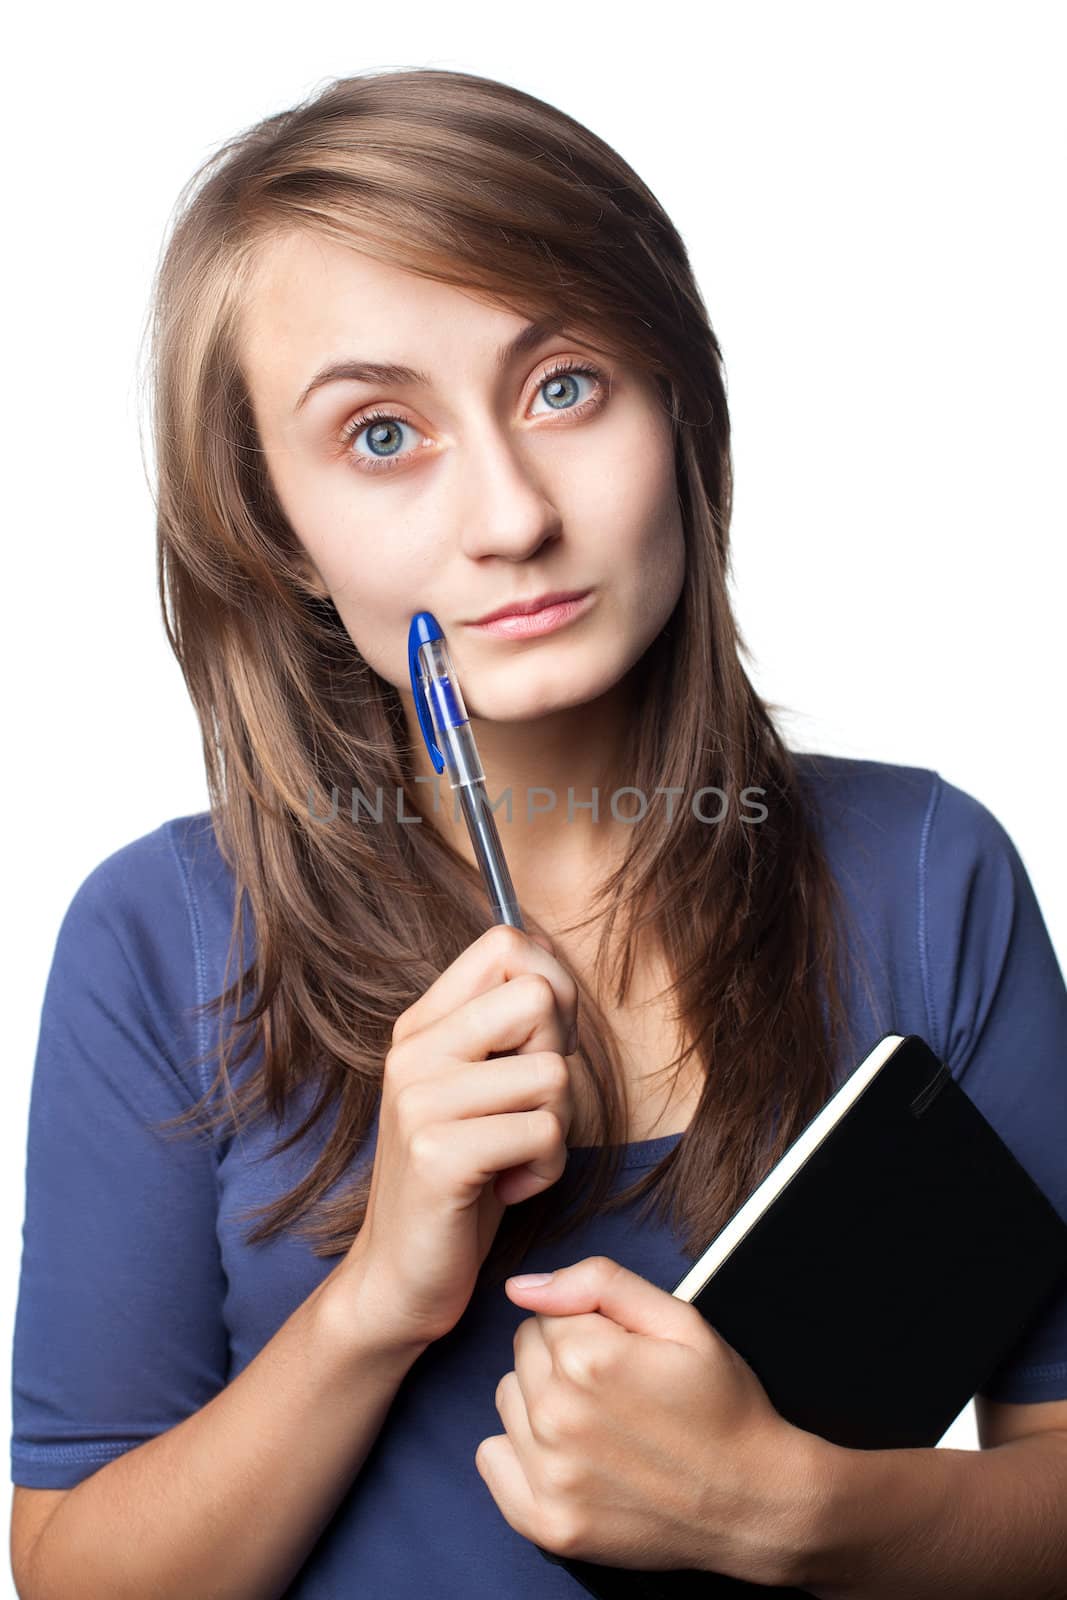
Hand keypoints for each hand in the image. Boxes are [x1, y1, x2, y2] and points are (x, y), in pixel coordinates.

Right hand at [331, 923, 578, 1353]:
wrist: (398, 1276)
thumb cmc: (460, 1178)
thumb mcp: (476, 1087)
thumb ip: (504, 1028)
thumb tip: (556, 963)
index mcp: (422, 1025)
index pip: (507, 942)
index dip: (553, 987)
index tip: (539, 1046)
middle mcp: (414, 1051)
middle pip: (540, 997)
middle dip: (561, 1059)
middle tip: (525, 1109)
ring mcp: (421, 1100)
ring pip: (554, 1074)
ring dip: (556, 1129)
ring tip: (512, 1157)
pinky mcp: (440, 1154)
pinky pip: (544, 1132)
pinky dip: (544, 1170)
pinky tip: (505, 1188)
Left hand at [475, 1255, 819, 1586]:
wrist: (755, 1502)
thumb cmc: (721, 1405)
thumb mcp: (681, 1320)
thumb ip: (600, 1283)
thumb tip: (522, 1286)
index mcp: (588, 1358)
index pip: (546, 1314)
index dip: (587, 1328)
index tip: (625, 1356)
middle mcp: (558, 1416)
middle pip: (523, 1353)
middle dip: (562, 1360)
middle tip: (616, 1389)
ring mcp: (550, 1477)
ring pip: (508, 1400)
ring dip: (541, 1403)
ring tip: (599, 1423)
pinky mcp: (547, 1524)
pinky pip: (491, 1459)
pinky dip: (519, 1454)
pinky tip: (568, 1457)